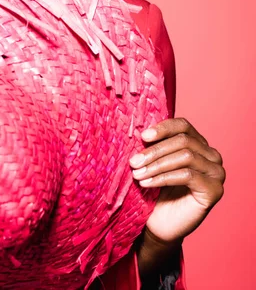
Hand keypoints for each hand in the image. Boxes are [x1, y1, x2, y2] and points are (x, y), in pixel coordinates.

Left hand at [129, 117, 225, 244]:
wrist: (159, 225)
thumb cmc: (156, 191)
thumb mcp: (154, 163)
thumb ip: (154, 146)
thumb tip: (141, 131)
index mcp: (199, 144)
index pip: (183, 126)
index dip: (163, 128)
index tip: (143, 136)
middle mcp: (212, 156)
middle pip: (183, 141)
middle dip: (155, 151)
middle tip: (134, 162)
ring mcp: (216, 173)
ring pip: (185, 156)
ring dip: (157, 164)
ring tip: (138, 173)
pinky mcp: (214, 190)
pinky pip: (187, 175)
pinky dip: (164, 177)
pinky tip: (147, 183)